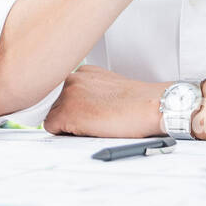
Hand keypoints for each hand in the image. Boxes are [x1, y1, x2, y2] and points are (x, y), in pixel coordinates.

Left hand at [43, 65, 165, 137]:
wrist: (153, 105)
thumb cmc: (139, 102)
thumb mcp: (109, 88)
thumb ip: (90, 92)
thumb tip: (82, 107)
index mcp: (84, 72)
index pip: (64, 93)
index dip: (74, 108)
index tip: (86, 114)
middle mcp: (73, 78)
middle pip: (56, 104)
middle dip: (69, 115)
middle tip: (93, 121)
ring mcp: (69, 93)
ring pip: (53, 115)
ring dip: (69, 124)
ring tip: (95, 125)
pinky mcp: (68, 111)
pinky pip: (52, 127)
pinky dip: (66, 134)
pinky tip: (89, 131)